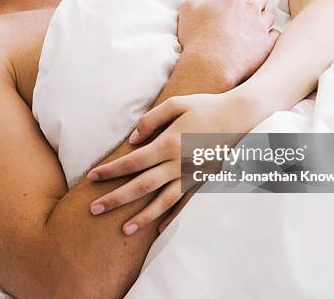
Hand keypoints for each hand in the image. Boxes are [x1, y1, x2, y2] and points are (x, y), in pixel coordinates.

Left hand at [88, 92, 253, 235]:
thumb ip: (152, 120)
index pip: (132, 162)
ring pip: (163, 202)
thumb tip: (132, 139)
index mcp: (169, 143)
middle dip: (116, 199)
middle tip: (95, 209)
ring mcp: (192, 176)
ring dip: (142, 217)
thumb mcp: (177, 104)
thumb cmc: (206, 106)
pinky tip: (159, 230)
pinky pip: (185, 204)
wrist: (241, 117)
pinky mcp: (203, 181)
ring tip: (124, 230)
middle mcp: (178, 163)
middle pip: (142, 186)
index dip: (111, 171)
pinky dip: (172, 219)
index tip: (92, 178)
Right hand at [177, 0, 278, 86]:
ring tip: (253, 25)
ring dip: (262, 17)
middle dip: (253, 0)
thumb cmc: (197, 37)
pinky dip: (270, 34)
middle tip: (244, 10)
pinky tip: (261, 39)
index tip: (231, 0)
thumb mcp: (190, 8)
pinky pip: (275, 34)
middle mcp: (250, 7)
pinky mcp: (267, 44)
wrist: (209, 65)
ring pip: (269, 14)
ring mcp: (261, 26)